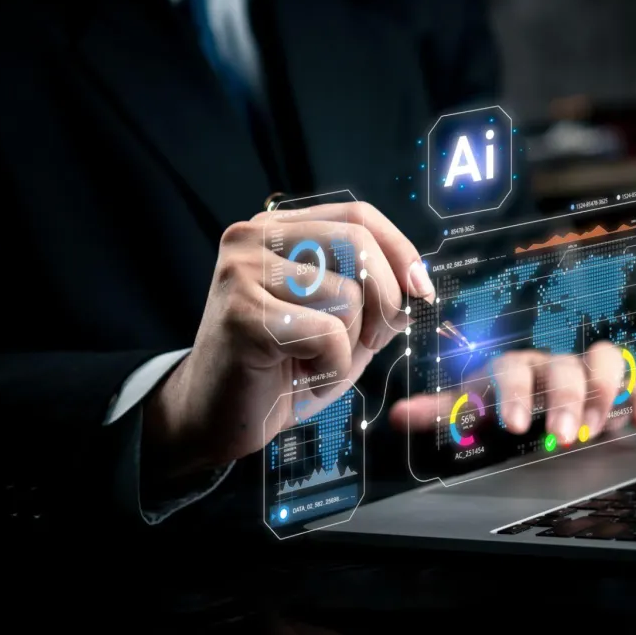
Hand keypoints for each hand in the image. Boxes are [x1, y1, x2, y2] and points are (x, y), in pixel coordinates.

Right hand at [143, 201, 434, 477]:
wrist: (214, 418)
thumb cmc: (279, 370)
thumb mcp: (340, 325)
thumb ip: (373, 295)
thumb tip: (417, 281)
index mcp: (278, 229)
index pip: (358, 216)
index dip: (400, 251)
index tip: (421, 290)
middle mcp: (254, 238)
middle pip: (358, 244)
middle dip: (384, 302)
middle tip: (367, 342)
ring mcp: (242, 271)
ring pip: (347, 296)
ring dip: (348, 346)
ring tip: (312, 361)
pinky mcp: (242, 312)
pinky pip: (327, 335)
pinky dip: (330, 368)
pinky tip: (300, 375)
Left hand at [388, 340, 635, 444]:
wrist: (538, 404)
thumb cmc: (504, 405)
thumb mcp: (474, 409)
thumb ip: (444, 412)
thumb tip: (398, 415)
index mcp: (514, 368)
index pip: (511, 368)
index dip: (513, 393)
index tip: (514, 424)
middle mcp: (552, 364)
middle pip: (561, 367)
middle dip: (564, 399)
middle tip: (564, 433)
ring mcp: (587, 372)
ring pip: (603, 362)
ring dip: (603, 393)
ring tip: (599, 429)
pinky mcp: (619, 387)